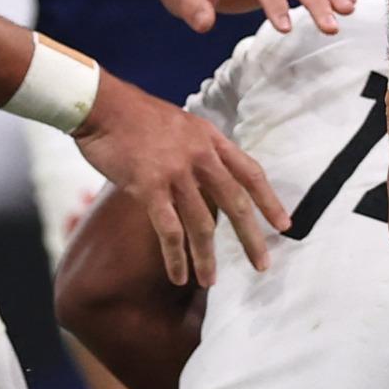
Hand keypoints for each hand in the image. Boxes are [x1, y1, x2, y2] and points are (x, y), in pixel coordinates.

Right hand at [72, 75, 288, 285]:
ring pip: (202, 224)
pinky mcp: (149, 187)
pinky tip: (178, 276)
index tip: (284, 225)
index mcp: (212, 140)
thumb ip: (201, 150)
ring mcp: (176, 172)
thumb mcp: (184, 126)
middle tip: (262, 265)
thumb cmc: (138, 117)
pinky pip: (169, 230)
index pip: (250, 173)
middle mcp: (201, 156)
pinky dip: (176, 257)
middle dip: (251, 238)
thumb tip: (210, 177)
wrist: (104, 106)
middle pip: (235, 203)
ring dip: (207, 257)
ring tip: (210, 281)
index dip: (269, 201)